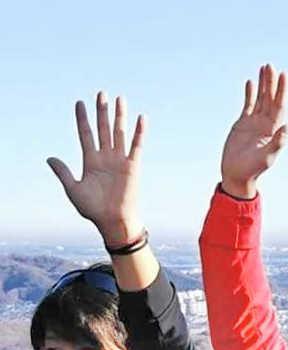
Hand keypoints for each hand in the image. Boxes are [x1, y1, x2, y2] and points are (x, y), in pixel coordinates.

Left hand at [47, 93, 145, 246]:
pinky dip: (139, 132)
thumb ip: (63, 172)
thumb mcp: (73, 190)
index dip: (82, 119)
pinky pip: (136, 145)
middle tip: (101, 93)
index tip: (79, 104)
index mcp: (91, 162)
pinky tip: (141, 118)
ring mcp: (120, 160)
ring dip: (119, 116)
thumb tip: (49, 158)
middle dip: (102, 111)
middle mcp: (106, 158)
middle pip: (103, 129)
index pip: (86, 135)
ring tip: (119, 99)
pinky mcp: (133, 166)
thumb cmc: (94, 209)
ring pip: (119, 133)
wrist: (113, 221)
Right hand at [221, 65, 287, 197]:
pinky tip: (251, 82)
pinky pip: (248, 105)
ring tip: (264, 68)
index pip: (279, 106)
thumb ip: (278, 143)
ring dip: (262, 85)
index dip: (282, 90)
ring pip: (260, 99)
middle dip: (271, 83)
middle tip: (271, 66)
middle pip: (270, 99)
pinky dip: (250, 94)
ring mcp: (254, 123)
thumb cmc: (253, 169)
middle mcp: (266, 124)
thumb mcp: (266, 157)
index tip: (283, 75)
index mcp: (273, 130)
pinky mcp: (242, 124)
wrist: (237, 175)